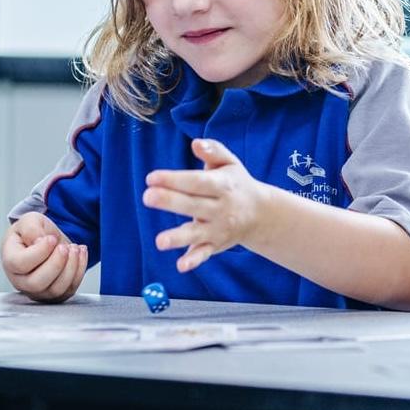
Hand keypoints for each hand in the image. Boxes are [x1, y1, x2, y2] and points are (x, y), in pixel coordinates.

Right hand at [2, 212, 86, 302]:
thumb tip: (39, 241)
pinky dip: (79, 271)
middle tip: (63, 247)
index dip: (40, 251)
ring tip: (74, 248)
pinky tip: (80, 253)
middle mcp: (21, 281)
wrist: (45, 240)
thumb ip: (31, 228)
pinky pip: (69, 289)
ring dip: (70, 267)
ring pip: (55, 289)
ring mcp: (39, 290)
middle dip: (56, 263)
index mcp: (10, 261)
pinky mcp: (56, 294)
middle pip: (37, 283)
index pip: (21, 264)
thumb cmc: (33, 232)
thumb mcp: (29, 221)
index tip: (51, 238)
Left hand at [147, 138, 276, 272]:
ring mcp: (218, 229)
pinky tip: (181, 265)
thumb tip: (196, 143)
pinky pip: (204, 254)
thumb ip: (214, 151)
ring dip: (178, 238)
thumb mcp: (230, 163)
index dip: (175, 179)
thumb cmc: (237, 184)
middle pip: (193, 205)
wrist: (261, 214)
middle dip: (170, 201)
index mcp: (223, 186)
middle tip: (148, 197)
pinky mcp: (214, 245)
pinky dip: (194, 260)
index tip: (152, 178)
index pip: (197, 182)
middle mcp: (221, 208)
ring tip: (160, 241)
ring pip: (196, 233)